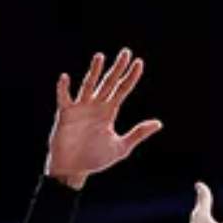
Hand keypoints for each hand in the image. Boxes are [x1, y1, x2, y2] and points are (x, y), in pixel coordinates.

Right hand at [45, 49, 162, 188]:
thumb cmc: (95, 159)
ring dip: (94, 71)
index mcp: (109, 112)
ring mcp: (80, 109)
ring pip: (89, 85)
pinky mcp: (65, 115)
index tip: (139, 62)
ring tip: (100, 56)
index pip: (122, 89)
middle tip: (126, 52)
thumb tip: (159, 123)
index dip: (131, 76)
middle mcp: (96, 106)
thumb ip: (138, 133)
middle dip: (117, 68)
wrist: (73, 170)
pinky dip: (64, 88)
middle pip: (108, 82)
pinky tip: (65, 77)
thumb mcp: (121, 147)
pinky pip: (64, 98)